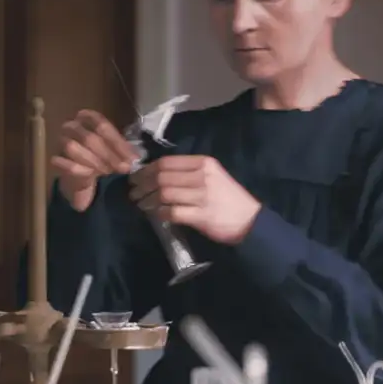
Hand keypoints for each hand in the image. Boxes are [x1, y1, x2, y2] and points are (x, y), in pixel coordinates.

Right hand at [52, 110, 136, 211]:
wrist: (79, 173)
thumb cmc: (98, 155)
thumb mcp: (113, 149)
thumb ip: (122, 150)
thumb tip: (135, 158)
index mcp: (85, 117)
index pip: (101, 125)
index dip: (117, 142)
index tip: (131, 158)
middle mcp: (71, 126)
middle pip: (89, 137)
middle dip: (109, 155)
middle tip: (123, 168)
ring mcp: (60, 142)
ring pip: (73, 148)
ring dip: (94, 162)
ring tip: (108, 172)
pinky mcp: (56, 160)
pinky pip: (65, 164)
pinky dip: (79, 170)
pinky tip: (91, 175)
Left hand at [129, 155, 260, 244]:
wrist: (249, 221)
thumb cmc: (228, 199)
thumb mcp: (212, 176)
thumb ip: (189, 173)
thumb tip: (157, 175)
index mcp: (203, 163)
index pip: (166, 162)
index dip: (146, 169)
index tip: (136, 177)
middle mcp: (202, 176)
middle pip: (162, 177)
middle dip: (142, 185)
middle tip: (133, 192)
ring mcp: (202, 196)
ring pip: (164, 194)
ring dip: (147, 200)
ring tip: (140, 204)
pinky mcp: (201, 216)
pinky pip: (172, 212)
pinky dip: (159, 213)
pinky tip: (155, 215)